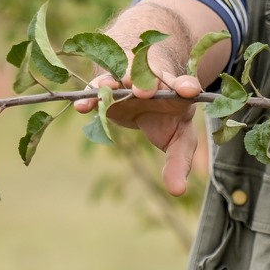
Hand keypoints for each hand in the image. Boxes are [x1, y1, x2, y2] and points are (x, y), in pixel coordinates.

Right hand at [74, 43, 203, 196]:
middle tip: (142, 91)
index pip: (185, 86)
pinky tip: (82, 106)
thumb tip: (177, 191)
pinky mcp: (109, 87)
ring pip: (121, 77)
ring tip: (107, 87)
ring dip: (115, 82)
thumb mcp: (179, 142)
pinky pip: (98, 88)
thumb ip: (179, 163)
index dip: (186, 86)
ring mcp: (130, 82)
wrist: (145, 93)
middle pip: (151, 78)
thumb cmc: (168, 120)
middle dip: (147, 83)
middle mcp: (154, 83)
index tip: (187, 90)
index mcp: (177, 95)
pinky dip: (90, 95)